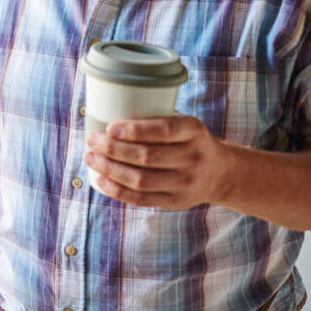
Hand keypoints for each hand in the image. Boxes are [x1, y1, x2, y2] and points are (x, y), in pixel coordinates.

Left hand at [84, 115, 234, 208]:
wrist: (221, 173)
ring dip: (109, 169)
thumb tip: (107, 108)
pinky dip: (116, 190)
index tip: (109, 127)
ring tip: (90, 157)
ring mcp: (185, 183)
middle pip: (146, 157)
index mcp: (194, 131)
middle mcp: (193, 158)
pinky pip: (141, 199)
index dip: (135, 130)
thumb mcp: (184, 124)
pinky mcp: (175, 202)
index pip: (165, 130)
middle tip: (91, 139)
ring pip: (140, 180)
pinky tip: (100, 179)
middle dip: (112, 149)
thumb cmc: (188, 141)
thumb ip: (156, 118)